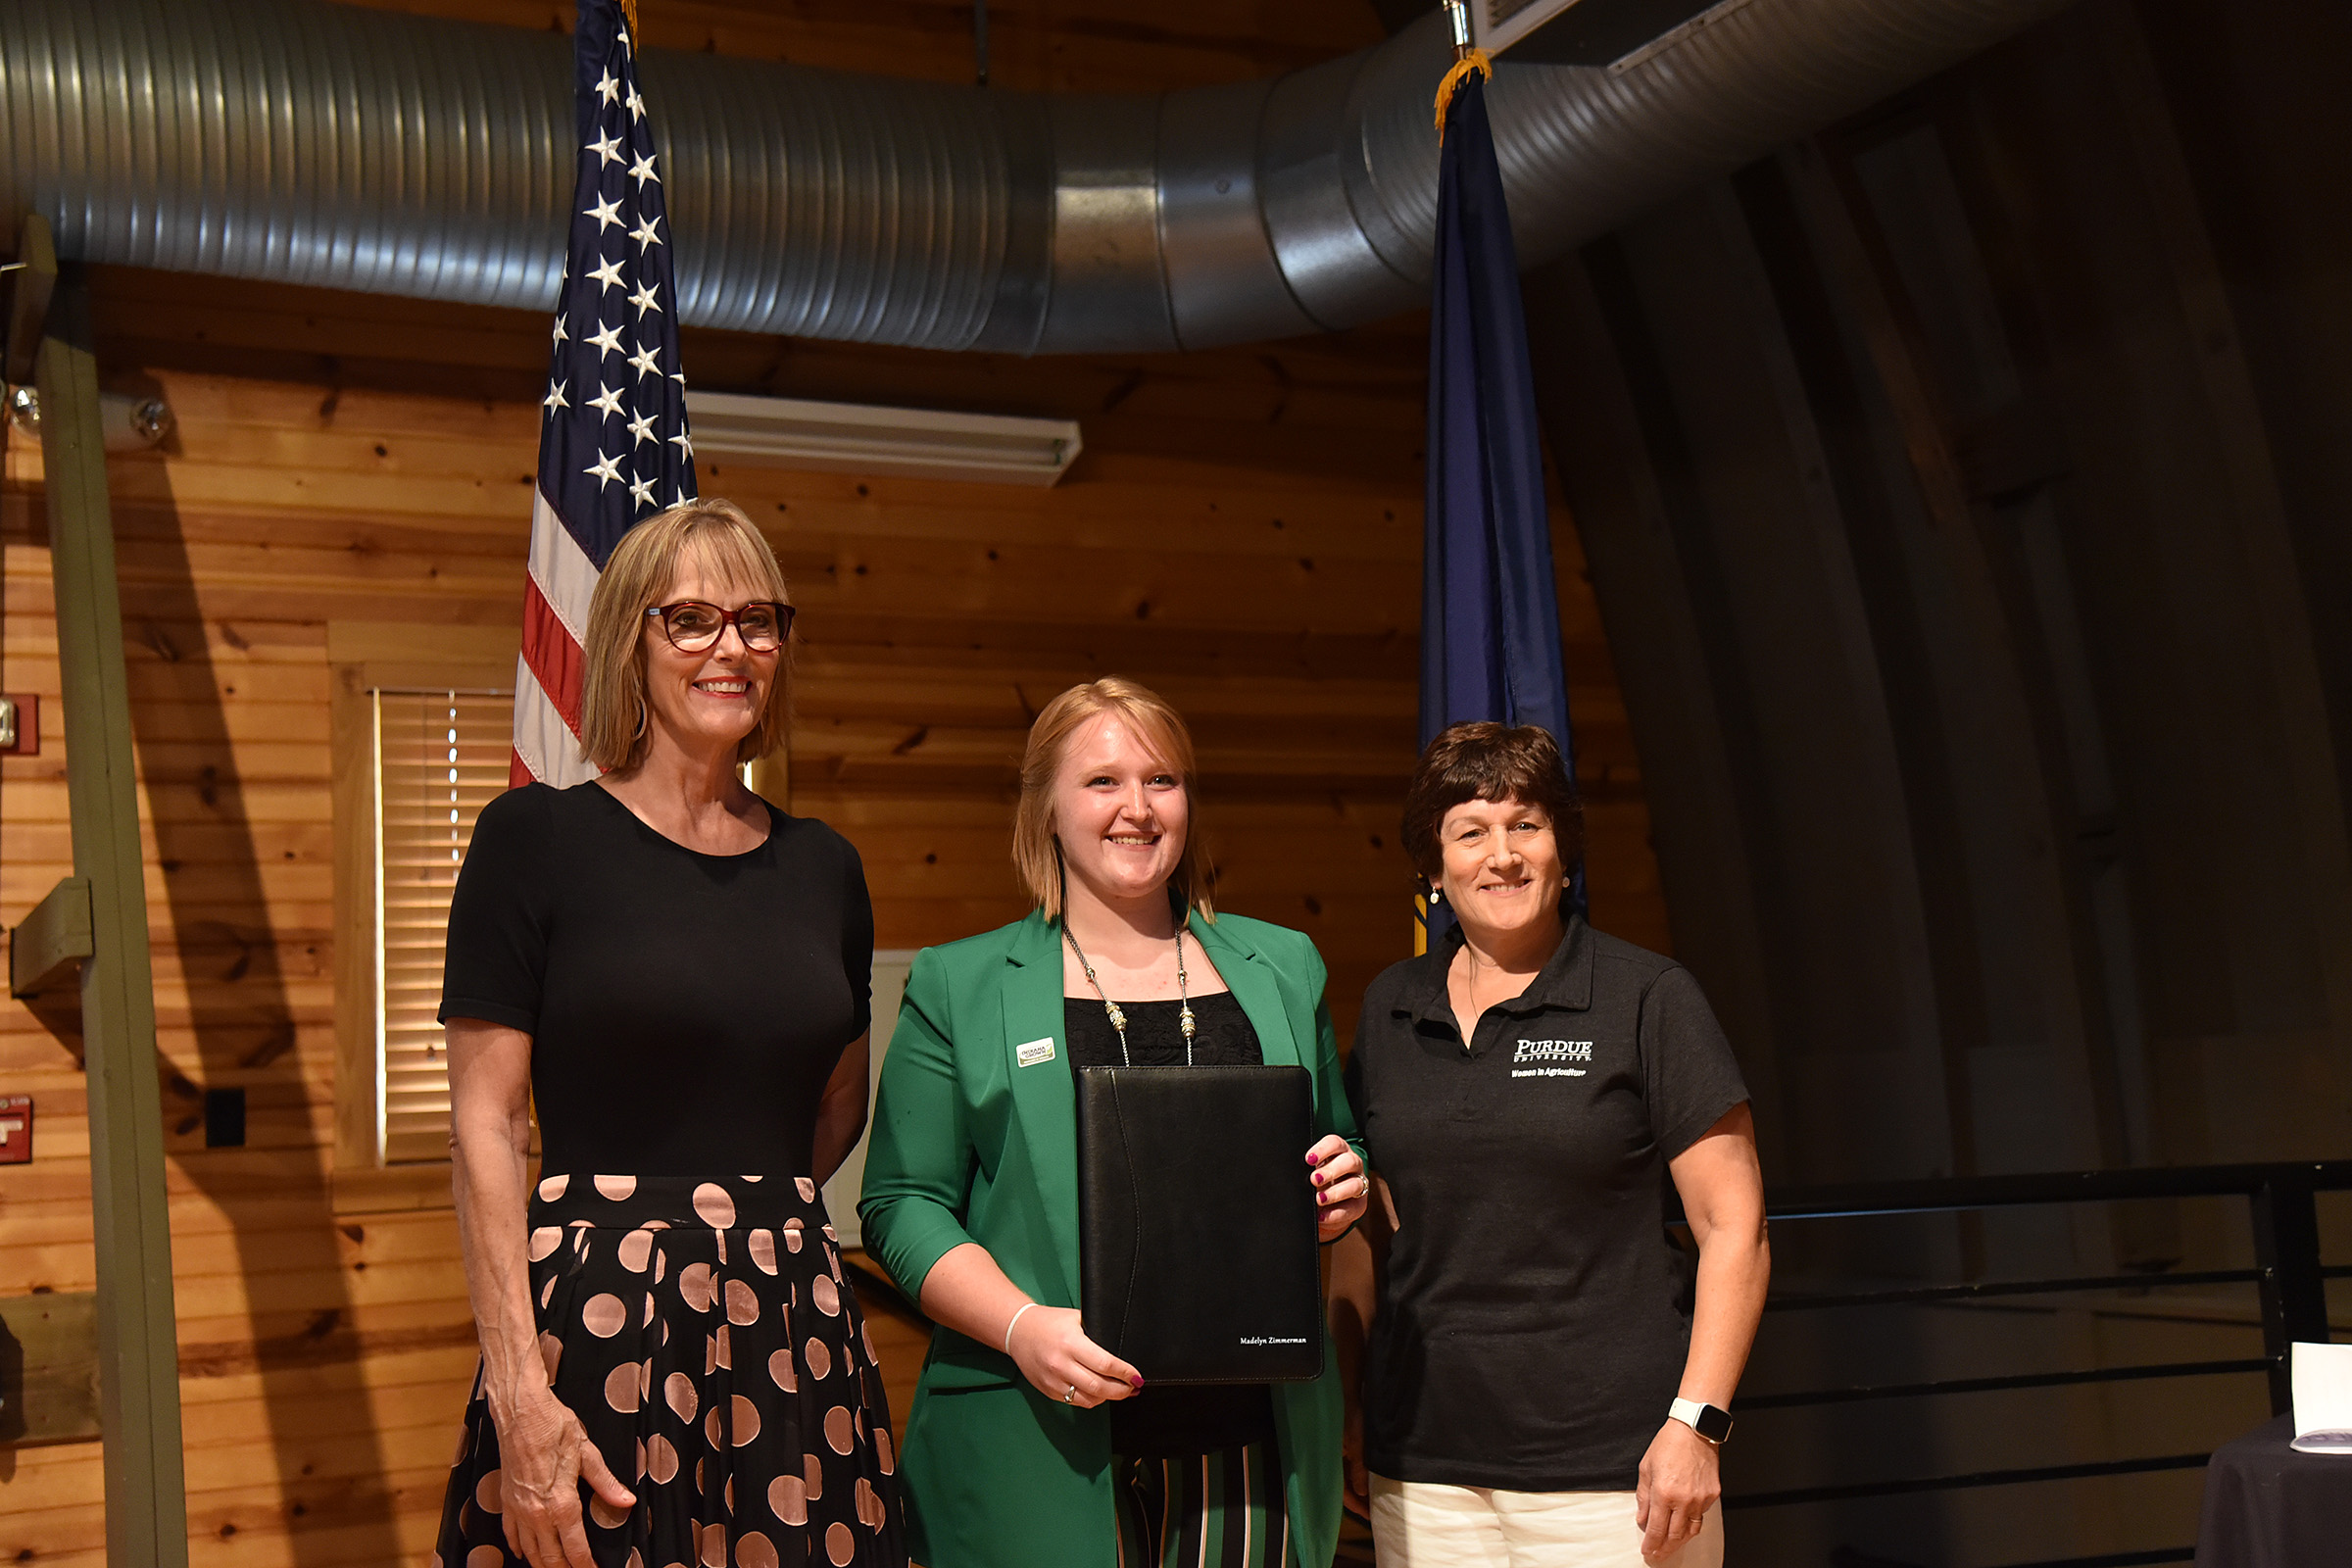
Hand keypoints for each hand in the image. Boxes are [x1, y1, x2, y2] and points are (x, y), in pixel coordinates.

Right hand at [494, 1385, 636, 1567]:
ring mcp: (519, 1510)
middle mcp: (538, 1514)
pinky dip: (519, 1549)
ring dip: (543, 1564)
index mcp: (562, 1504)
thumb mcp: (587, 1453)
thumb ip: (606, 1483)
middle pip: (551, 1558)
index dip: (586, 1565)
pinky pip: (510, 1535)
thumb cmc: (554, 1427)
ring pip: (530, 1552)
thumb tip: (626, 1501)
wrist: (520, 1412)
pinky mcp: (506, 1502)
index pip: (576, 1549)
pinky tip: (525, 1553)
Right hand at [1006, 1304, 1141, 1408]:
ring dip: (1108, 1398)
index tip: (1137, 1376)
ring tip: (1120, 1391)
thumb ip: (1097, 1333)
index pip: (1106, 1365)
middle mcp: (1061, 1364)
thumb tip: (1122, 1348)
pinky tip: (1099, 1393)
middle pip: (1100, 1387)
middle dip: (1122, 1390)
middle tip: (1133, 1387)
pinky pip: (1075, 1402)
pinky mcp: (1048, 1391)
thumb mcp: (1076, 1319)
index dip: (1126, 1373)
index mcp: (1071, 1343)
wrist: (1018, 1331)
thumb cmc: (1049, 1322)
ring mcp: (1053, 1380)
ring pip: (1089, 1399)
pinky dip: (1091, 1400)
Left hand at [1307, 1135, 1367, 1241]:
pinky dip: (1336, 1214)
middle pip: (1349, 1161)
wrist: (1322, 1205)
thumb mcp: (1308, 1172)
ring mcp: (1358, 1183)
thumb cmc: (1312, 1182)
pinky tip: (1321, 1216)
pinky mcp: (1359, 1204)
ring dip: (1336, 1192)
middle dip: (1331, 1171)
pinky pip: (1352, 1208)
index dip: (1323, 1149)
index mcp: (1338, 1151)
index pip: (1335, 1143)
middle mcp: (1352, 1164)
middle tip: (1313, 1180)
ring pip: (1355, 1184)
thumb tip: (1292, 1174)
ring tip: (1319, 1199)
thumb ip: (1303, 1169)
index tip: (1309, 1159)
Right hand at [1341, 1393, 1369, 1518]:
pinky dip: (1362, 1475)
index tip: (1369, 1516)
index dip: (1355, 1505)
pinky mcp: (1347, 1446)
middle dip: (1359, 1500)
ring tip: (1377, 1499)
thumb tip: (1363, 1492)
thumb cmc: (1351, 1414)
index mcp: (1332, 1459)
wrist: (1349, 1391)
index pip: (1341, 1490)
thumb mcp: (1358, 1442)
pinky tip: (1373, 1480)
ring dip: (1362, 1488)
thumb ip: (1359, 1467)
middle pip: (1345, 1486)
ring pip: (1349, 1477)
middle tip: (1375, 1513)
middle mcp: (1334, 1458)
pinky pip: (1353, 1466)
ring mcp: (1341, 1453)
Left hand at [1634, 1417, 1719, 1561]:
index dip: (1651, 1544)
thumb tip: (1642, 1518)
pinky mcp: (1712, 1495)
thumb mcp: (1646, 1468)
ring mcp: (1700, 1499)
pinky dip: (1691, 1524)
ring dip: (1680, 1542)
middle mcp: (1684, 1500)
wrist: (1694, 1430)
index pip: (1656, 1529)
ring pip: (1691, 1531)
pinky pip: (1701, 1516)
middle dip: (1664, 1549)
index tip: (1647, 1551)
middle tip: (1657, 1555)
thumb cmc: (1669, 1444)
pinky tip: (1684, 1526)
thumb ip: (1643, 1497)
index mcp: (1664, 1493)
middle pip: (1675, 1536)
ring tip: (1671, 1547)